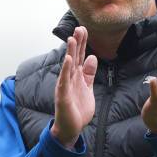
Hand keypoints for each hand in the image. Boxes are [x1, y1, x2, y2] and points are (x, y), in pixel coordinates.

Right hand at [51, 26, 97, 147]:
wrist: (71, 128)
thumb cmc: (78, 109)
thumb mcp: (87, 88)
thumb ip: (89, 74)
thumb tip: (93, 57)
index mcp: (76, 77)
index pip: (80, 57)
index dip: (82, 44)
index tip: (84, 30)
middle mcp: (69, 79)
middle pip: (74, 58)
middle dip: (77, 43)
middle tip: (79, 28)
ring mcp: (65, 86)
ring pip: (68, 67)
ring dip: (70, 52)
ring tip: (72, 38)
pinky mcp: (63, 96)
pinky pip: (64, 81)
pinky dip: (66, 70)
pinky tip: (69, 60)